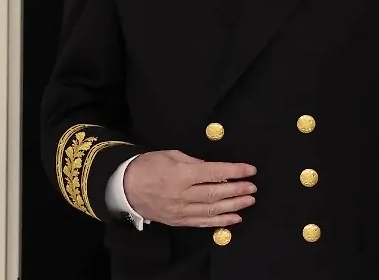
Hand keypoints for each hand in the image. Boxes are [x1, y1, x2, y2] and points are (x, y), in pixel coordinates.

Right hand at [123, 150, 255, 227]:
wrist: (125, 188)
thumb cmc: (147, 166)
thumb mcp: (170, 155)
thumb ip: (193, 162)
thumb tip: (213, 169)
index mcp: (181, 174)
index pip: (214, 173)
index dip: (234, 171)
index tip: (249, 170)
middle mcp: (183, 194)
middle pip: (216, 193)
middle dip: (238, 190)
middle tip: (253, 187)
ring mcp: (181, 210)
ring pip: (213, 210)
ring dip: (234, 205)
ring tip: (249, 200)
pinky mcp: (179, 221)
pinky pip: (203, 222)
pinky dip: (221, 221)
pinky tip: (235, 218)